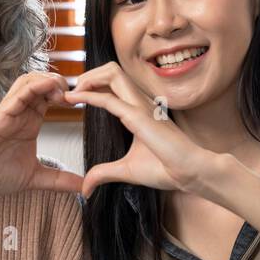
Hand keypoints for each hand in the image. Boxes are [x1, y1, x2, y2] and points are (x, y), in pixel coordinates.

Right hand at [0, 72, 84, 198]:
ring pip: (29, 80)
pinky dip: (36, 86)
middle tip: (78, 96)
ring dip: (49, 80)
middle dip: (61, 83)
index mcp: (29, 122)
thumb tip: (83, 188)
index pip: (50, 96)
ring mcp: (9, 111)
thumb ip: (59, 180)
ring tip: (64, 92)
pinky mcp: (0, 114)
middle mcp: (20, 112)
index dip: (68, 94)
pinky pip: (18, 93)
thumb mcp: (35, 177)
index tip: (85, 103)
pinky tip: (52, 89)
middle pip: (41, 81)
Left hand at [63, 62, 217, 199]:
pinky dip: (88, 95)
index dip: (92, 85)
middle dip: (88, 75)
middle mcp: (140, 102)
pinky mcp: (138, 116)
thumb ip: (103, 174)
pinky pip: (109, 98)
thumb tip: (86, 188)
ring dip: (88, 78)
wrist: (189, 173)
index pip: (113, 84)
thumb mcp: (125, 171)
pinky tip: (74, 99)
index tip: (72, 97)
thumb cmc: (165, 169)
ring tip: (72, 93)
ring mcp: (140, 106)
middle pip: (112, 71)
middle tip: (71, 91)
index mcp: (139, 109)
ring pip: (112, 73)